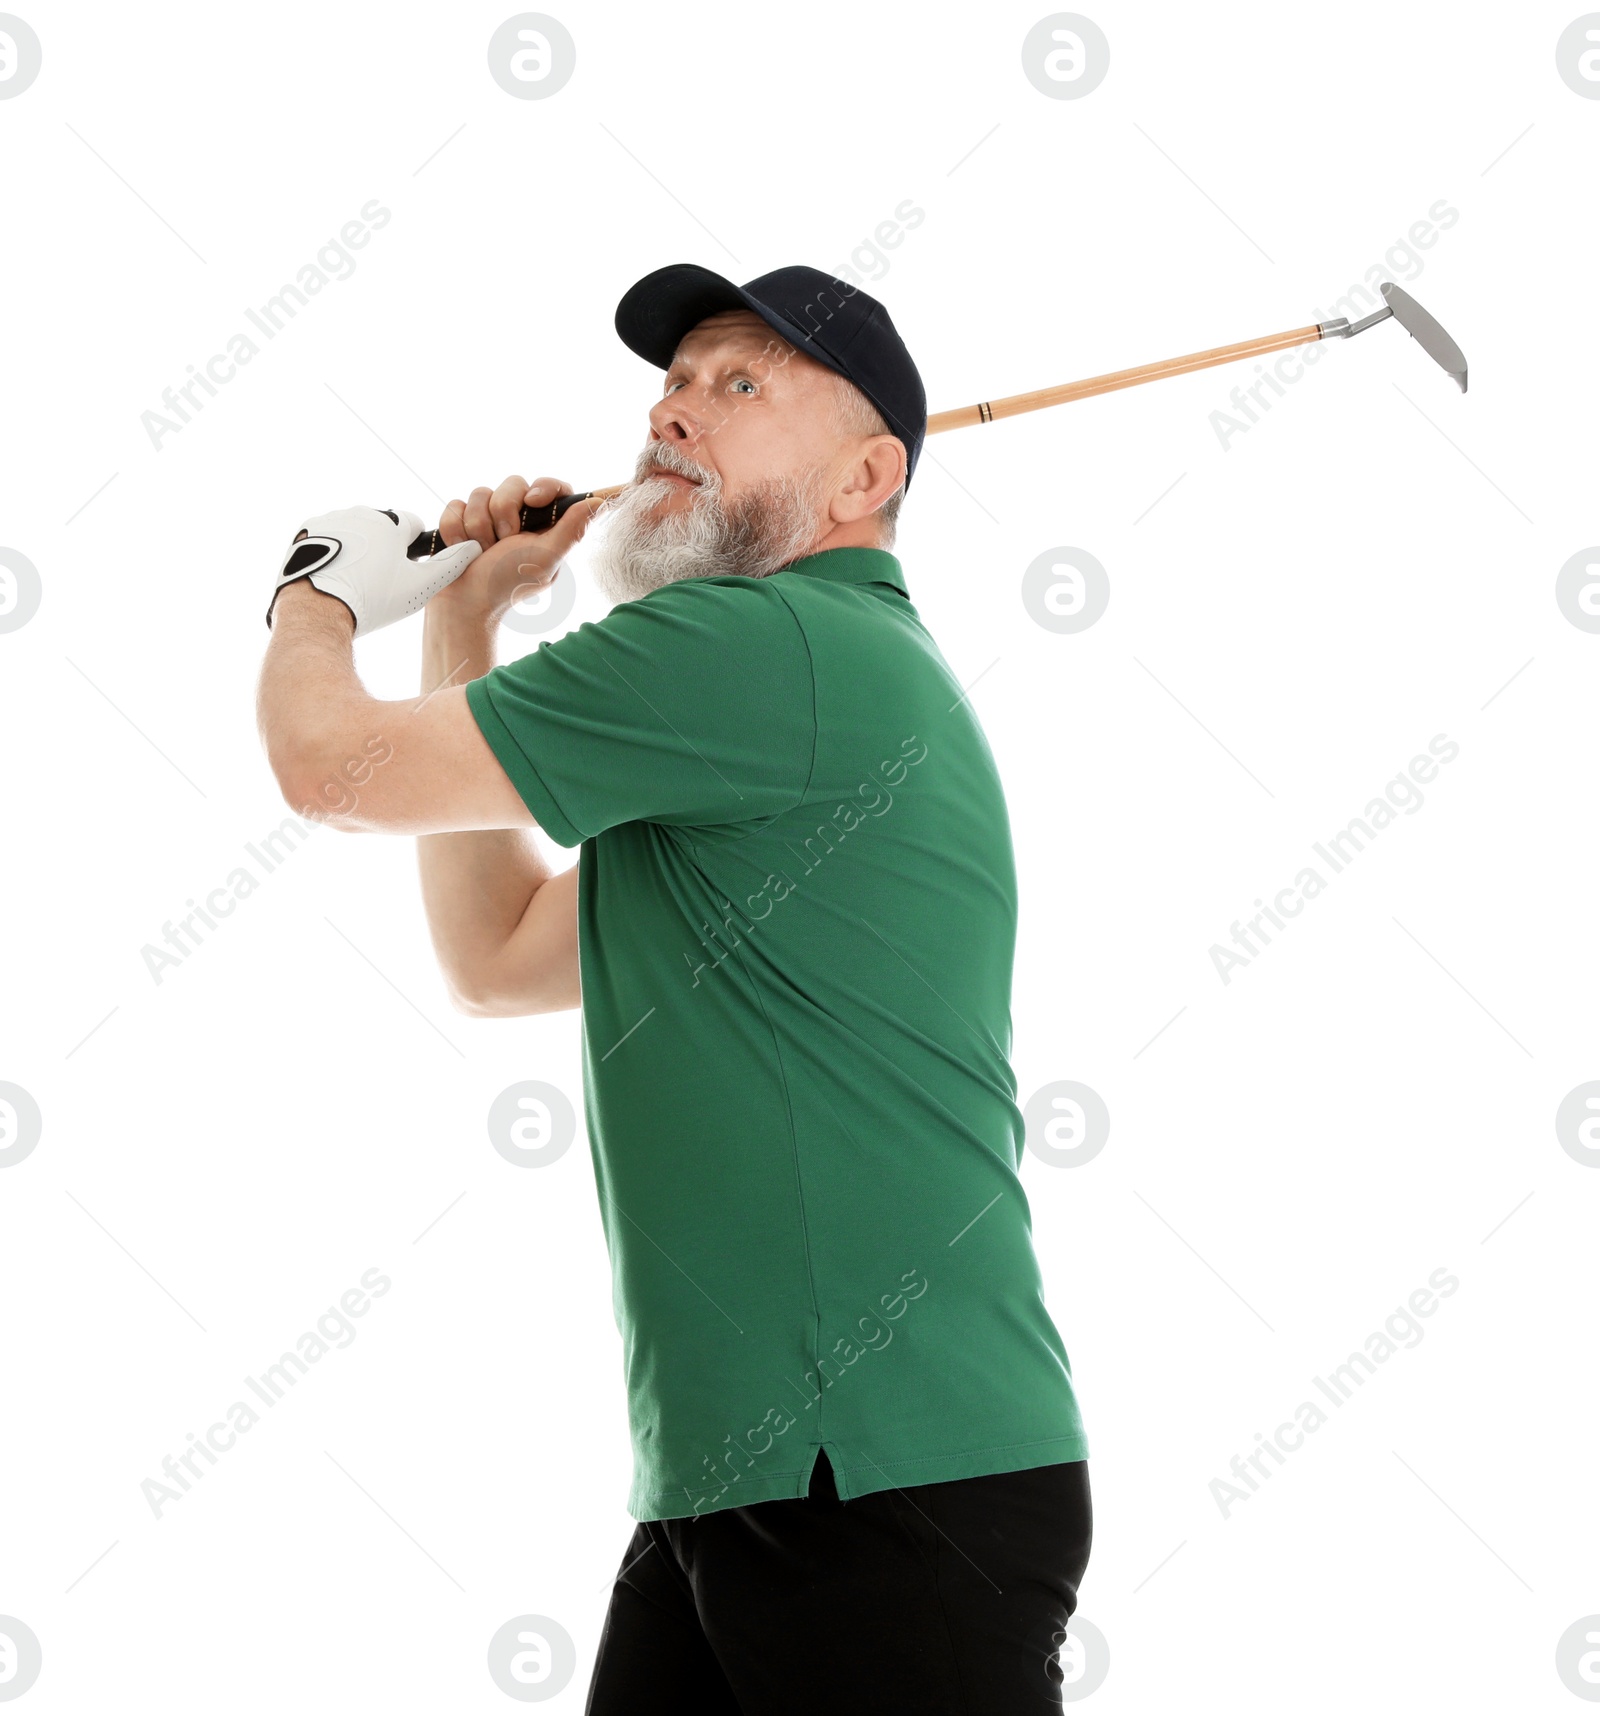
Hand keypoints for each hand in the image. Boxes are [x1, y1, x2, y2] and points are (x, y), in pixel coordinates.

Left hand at [266, 505, 481, 637]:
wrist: (317, 608)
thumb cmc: (373, 599)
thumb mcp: (420, 587)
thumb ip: (450, 565)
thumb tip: (475, 547)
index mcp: (390, 522)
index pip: (413, 524)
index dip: (414, 548)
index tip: (406, 570)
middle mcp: (360, 512)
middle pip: (382, 527)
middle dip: (385, 548)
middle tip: (381, 582)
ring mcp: (330, 520)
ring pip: (355, 532)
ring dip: (360, 550)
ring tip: (355, 583)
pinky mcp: (306, 531)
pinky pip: (328, 538)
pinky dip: (334, 553)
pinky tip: (334, 577)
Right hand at [431, 475, 599, 620]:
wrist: (465, 604)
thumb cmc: (509, 584)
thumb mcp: (545, 559)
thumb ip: (571, 530)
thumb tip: (598, 503)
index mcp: (545, 526)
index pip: (554, 488)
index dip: (545, 486)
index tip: (533, 500)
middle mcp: (518, 518)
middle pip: (513, 483)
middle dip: (503, 514)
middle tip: (504, 542)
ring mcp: (489, 518)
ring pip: (481, 492)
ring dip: (478, 526)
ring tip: (482, 551)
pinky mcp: (462, 521)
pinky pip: (456, 505)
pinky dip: (456, 530)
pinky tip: (462, 549)